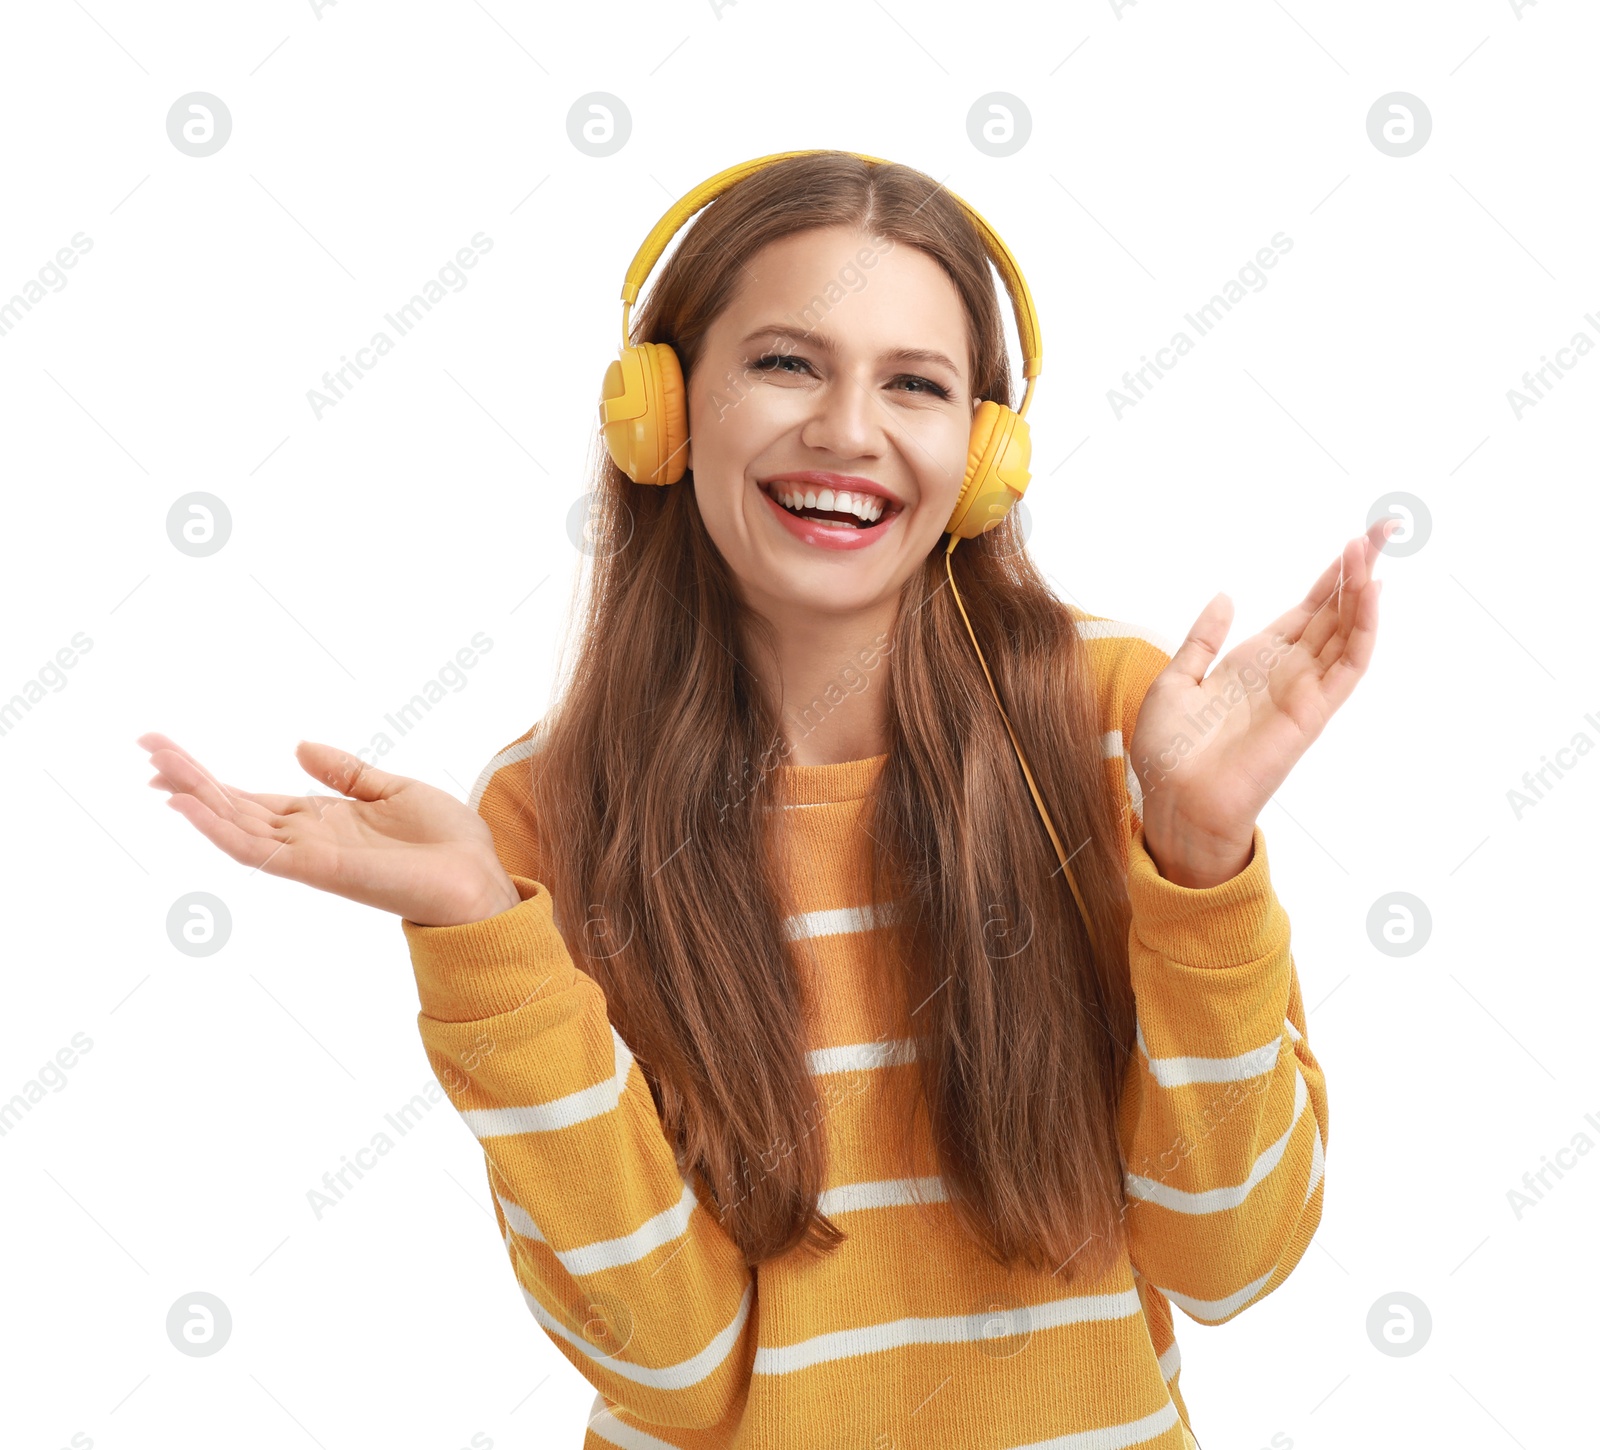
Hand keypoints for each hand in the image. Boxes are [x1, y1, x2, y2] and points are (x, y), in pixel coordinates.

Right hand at [137, 733, 522, 925]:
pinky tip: (191, 806)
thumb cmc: (445, 843)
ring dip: (195, 796)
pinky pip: (259, 850)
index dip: (210, 777)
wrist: (478, 878)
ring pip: (236, 824)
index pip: (251, 798)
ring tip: (156, 767)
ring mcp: (308, 855)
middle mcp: (306, 838)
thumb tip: (299, 746)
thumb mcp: (393, 789)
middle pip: (233, 807)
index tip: (167, 751)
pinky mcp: (318, 867)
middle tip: (146, 745)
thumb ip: (346, 772)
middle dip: (189, 778)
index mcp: (321, 820)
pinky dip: (221, 829)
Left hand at [1128, 517, 1393, 887]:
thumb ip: (1203, 640)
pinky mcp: (1313, 711)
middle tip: (1383, 528)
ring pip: (1347, 632)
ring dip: (1363, 590)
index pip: (1305, 612)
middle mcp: (1285, 673)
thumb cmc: (1169, 754)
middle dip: (1358, 571)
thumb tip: (1226, 597)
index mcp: (1254, 663)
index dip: (1329, 579)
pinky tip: (1371, 591)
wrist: (1174, 801)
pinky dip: (1364, 627)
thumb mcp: (1176, 681)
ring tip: (1374, 547)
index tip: (1354, 542)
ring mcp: (1303, 690)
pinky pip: (1349, 664)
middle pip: (1334, 614)